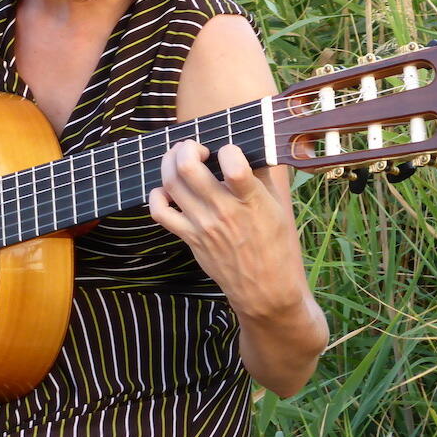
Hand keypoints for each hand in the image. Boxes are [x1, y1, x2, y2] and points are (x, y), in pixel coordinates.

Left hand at [147, 140, 306, 318]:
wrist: (264, 289)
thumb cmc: (275, 246)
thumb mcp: (278, 208)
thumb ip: (262, 177)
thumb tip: (251, 148)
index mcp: (250, 202)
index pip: (233, 165)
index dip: (228, 149)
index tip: (230, 152)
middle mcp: (222, 211)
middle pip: (188, 168)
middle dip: (187, 147)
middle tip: (195, 148)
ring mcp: (201, 224)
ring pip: (170, 183)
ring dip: (170, 162)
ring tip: (179, 158)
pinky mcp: (189, 237)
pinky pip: (159, 212)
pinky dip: (157, 195)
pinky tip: (167, 190)